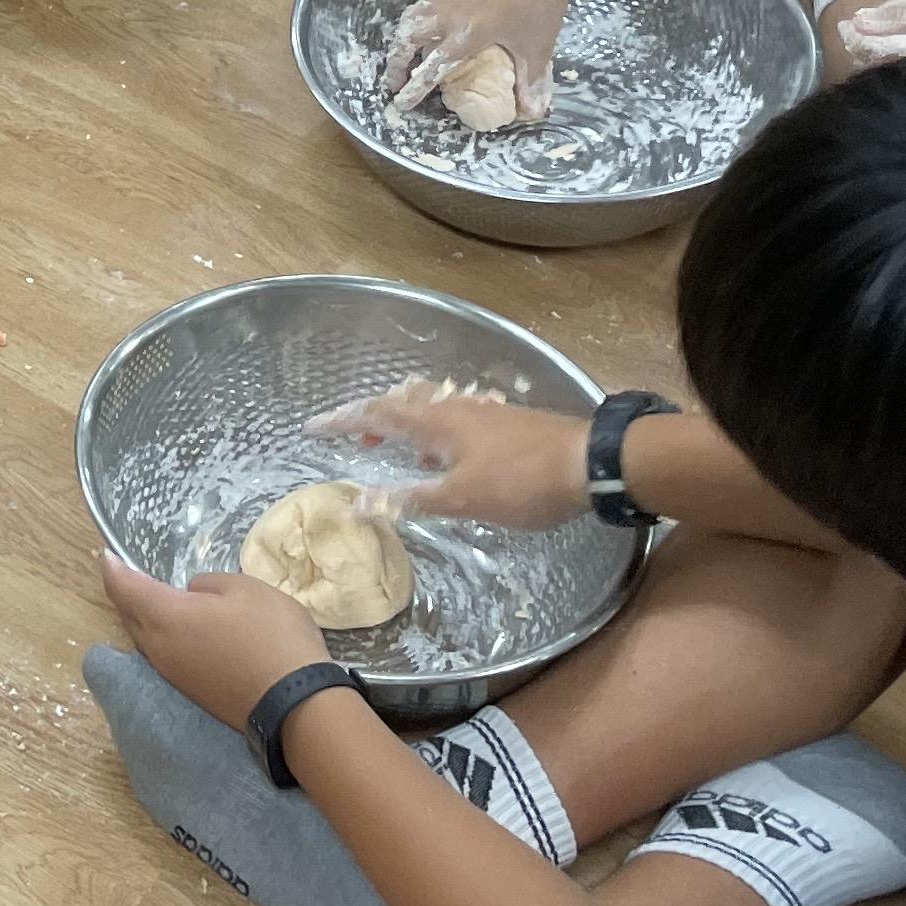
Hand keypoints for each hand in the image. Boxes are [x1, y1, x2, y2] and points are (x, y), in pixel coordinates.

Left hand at [99, 549, 327, 731]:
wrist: (295, 704)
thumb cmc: (270, 635)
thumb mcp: (244, 589)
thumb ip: (207, 585)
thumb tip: (192, 596)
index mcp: (164, 617)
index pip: (124, 588)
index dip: (113, 569)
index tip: (107, 556)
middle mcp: (158, 649)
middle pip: (129, 615)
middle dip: (124, 592)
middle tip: (126, 573)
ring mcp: (174, 675)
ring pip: (146, 639)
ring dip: (143, 617)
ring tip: (152, 598)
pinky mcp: (192, 692)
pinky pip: (164, 655)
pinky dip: (163, 637)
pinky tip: (180, 630)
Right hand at [317, 377, 590, 532]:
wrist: (591, 463)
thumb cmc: (521, 482)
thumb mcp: (460, 498)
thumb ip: (410, 499)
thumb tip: (359, 503)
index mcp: (437, 422)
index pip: (377, 414)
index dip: (343, 421)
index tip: (313, 428)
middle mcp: (456, 408)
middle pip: (403, 401)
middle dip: (373, 418)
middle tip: (357, 439)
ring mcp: (484, 412)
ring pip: (431, 408)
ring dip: (406, 424)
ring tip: (397, 447)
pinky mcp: (506, 423)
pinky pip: (455, 420)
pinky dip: (435, 433)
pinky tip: (448, 457)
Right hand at [383, 0, 571, 115]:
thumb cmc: (539, 6)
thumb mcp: (537, 49)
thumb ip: (530, 81)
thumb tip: (533, 113)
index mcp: (465, 36)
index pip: (430, 68)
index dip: (414, 89)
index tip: (401, 103)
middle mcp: (447, 17)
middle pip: (407, 40)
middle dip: (396, 62)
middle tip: (396, 80)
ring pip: (409, 19)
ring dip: (402, 40)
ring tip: (405, 53)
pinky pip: (421, 5)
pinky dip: (414, 20)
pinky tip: (425, 26)